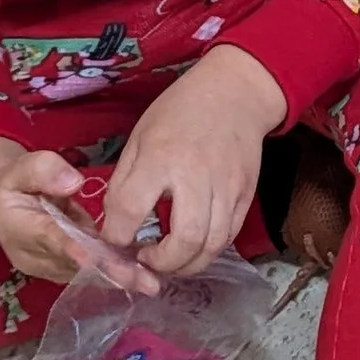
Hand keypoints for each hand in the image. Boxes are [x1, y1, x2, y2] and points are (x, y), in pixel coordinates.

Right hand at [0, 137, 154, 291]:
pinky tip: (145, 276)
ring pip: (86, 274)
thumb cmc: (14, 183)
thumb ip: (44, 170)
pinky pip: (92, 272)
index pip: (50, 239)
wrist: (5, 207)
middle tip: (142, 280)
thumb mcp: (20, 168)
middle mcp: (35, 257)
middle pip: (75, 264)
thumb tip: (73, 182)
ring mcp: (51, 267)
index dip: (73, 249)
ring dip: (118, 277)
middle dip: (108, 271)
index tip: (94, 257)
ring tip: (151, 282)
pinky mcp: (67, 270)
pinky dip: (117, 273)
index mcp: (19, 229)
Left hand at [102, 45, 287, 276]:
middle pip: (184, 240)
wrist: (235, 94)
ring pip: (212, 246)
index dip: (116, 235)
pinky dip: (208, 251)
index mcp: (160, 158)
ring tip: (169, 262)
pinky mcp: (246, 195)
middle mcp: (196, 177)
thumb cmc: (179, 112)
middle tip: (146, 260)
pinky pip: (229, 236)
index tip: (114, 240)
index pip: (131, 209)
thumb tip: (115, 223)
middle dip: (161, 263)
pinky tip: (192, 247)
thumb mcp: (139, 137)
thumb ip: (125, 182)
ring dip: (187, 266)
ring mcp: (227, 189)